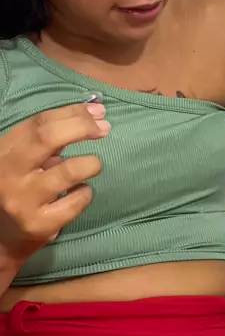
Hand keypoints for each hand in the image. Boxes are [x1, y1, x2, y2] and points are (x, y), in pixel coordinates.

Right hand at [0, 103, 109, 272]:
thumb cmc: (16, 188)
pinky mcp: (39, 225)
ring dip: (90, 163)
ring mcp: (23, 200)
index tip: (97, 111)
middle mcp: (8, 173)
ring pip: (68, 171)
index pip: (38, 123)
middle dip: (81, 127)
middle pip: (48, 138)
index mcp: (3, 152)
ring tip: (93, 165)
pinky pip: (75, 202)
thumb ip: (47, 141)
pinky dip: (85, 193)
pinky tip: (80, 192)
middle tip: (103, 128)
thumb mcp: (21, 160)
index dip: (72, 112)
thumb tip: (92, 114)